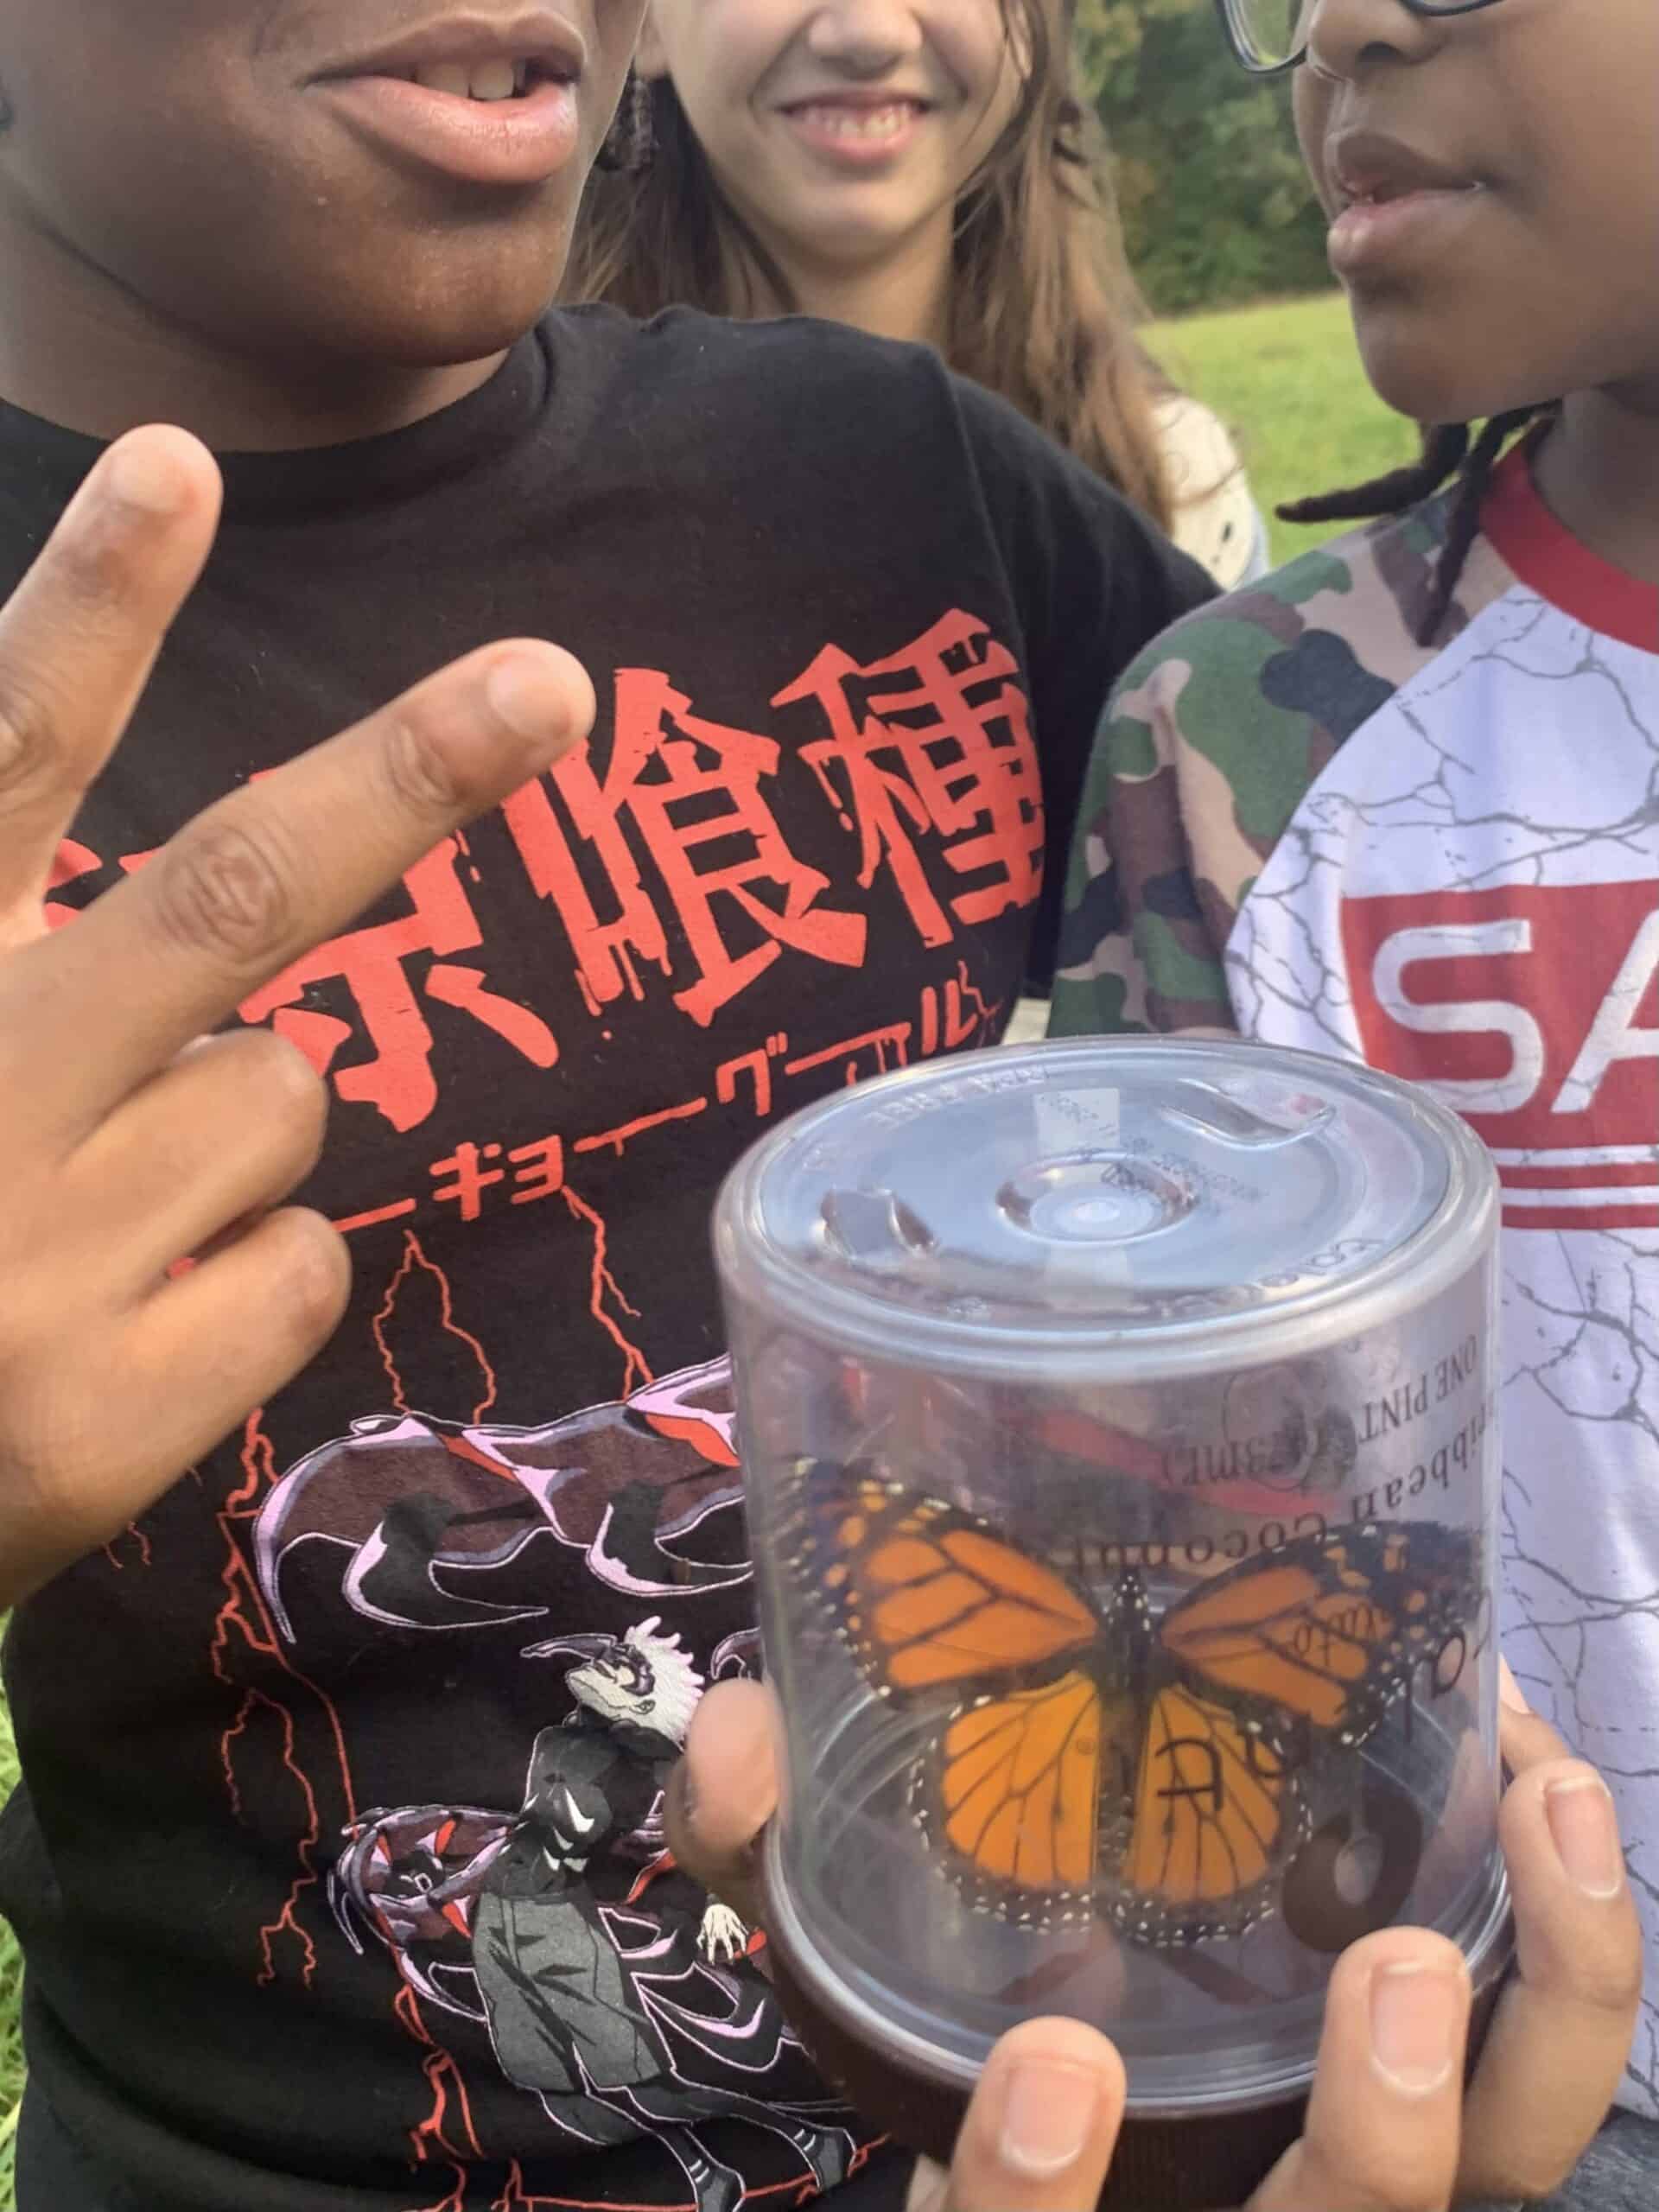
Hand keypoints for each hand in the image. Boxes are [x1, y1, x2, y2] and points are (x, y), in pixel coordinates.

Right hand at [0, 426, 592, 1604]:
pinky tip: (131, 1325)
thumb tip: (218, 940)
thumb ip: (32, 940)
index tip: (180, 458)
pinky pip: (302, 1268)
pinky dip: (250, 1278)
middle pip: (227, 896)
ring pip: (285, 1099)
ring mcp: (31, 1271)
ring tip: (91, 1210)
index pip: (0, 764)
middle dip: (406, 778)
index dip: (87, 608)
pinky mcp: (100, 1423)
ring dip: (230, 1126)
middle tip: (553, 683)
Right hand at [668, 1676, 1640, 2209]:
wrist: (1083, 2078)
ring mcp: (1351, 2179)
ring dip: (1554, 2001)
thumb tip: (738, 1725)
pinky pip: (1549, 2074)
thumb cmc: (958, 2040)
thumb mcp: (841, 1966)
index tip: (1050, 2060)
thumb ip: (766, 1861)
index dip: (1034, 2206)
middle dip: (1379, 2149)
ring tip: (1541, 1797)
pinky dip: (1571, 1944)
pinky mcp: (1452, 2111)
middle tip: (1399, 1964)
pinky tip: (1542, 1786)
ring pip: (1501, 2178)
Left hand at [698, 1900, 748, 1964]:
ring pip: (739, 1936)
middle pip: (728, 1944)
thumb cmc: (708, 1917)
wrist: (715, 1904)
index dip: (711, 1955)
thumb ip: (701, 1938)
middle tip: (731, 1961)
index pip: (711, 1946)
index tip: (712, 1962)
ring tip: (744, 1951)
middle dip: (730, 1954)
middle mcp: (722, 1930)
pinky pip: (742, 1928)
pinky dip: (746, 1933)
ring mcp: (730, 1925)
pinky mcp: (736, 1920)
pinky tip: (748, 1938)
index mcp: (713, 1933)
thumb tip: (700, 1947)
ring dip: (742, 1945)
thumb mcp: (703, 1928)